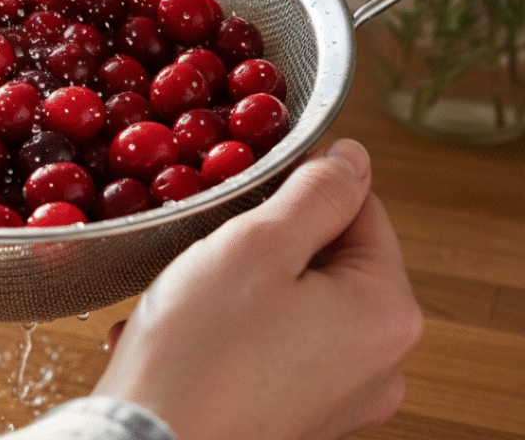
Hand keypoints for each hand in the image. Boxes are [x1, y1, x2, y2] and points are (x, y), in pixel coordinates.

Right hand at [93, 139, 421, 439]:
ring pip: (294, 295)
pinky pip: (274, 341)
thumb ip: (316, 192)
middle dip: (266, 238)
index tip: (247, 192)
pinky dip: (232, 325)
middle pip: (329, 254)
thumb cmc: (202, 349)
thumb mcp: (258, 243)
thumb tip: (353, 158)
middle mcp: (379, 361)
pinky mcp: (299, 414)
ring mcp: (340, 395)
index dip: (300, 186)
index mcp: (387, 312)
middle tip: (213, 242)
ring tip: (190, 290)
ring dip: (241, 279)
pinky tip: (185, 328)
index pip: (361, 206)